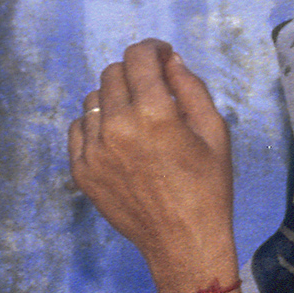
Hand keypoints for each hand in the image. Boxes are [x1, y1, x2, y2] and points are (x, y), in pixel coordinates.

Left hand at [67, 39, 237, 291]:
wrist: (184, 243)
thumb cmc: (208, 189)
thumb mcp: (215, 133)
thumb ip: (192, 88)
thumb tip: (170, 61)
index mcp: (155, 113)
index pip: (139, 57)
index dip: (152, 49)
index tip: (161, 56)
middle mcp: (118, 126)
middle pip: (113, 73)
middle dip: (134, 73)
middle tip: (152, 90)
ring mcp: (94, 150)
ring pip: (93, 99)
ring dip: (114, 99)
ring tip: (135, 119)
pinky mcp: (82, 171)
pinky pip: (78, 128)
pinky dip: (96, 125)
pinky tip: (117, 139)